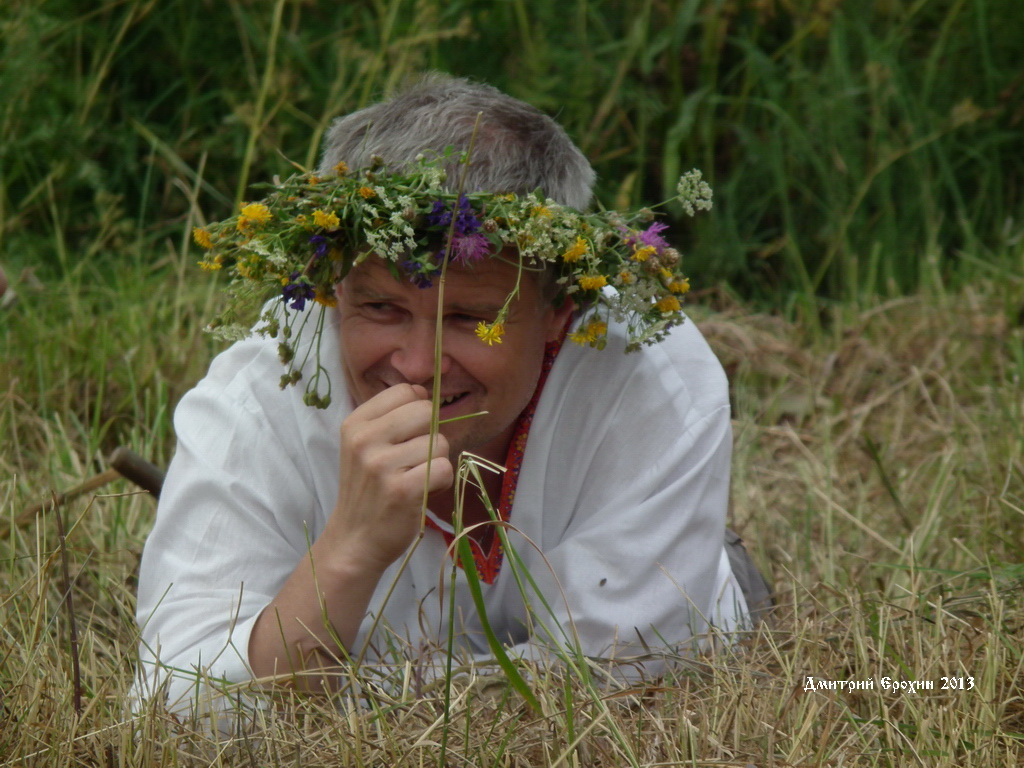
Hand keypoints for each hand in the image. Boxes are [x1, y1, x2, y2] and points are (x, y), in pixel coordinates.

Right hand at [325, 383, 452, 571]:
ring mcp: (381, 465)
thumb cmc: (368, 490)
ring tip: (417, 479)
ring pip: (439, 443)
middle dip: (432, 434)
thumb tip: (427, 392)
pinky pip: (444, 469)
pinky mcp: (402, 490)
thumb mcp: (365, 446)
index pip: (405, 391)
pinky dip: (442, 483)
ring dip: (437, 463)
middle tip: (417, 459)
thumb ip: (391, 418)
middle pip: (426, 411)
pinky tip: (423, 493)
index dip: (419, 409)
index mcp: (356, 423)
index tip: (411, 433)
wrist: (354, 540)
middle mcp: (364, 440)